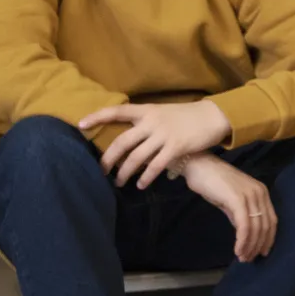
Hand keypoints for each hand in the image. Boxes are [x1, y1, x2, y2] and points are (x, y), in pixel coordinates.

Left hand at [78, 100, 231, 188]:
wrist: (214, 116)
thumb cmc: (188, 115)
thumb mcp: (164, 113)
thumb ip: (147, 122)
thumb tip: (130, 138)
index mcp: (147, 110)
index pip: (117, 111)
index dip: (97, 117)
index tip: (80, 124)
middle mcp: (152, 122)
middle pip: (122, 142)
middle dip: (108, 159)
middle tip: (100, 171)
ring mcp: (163, 135)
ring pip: (137, 157)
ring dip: (125, 172)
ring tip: (119, 182)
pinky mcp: (176, 147)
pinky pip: (156, 165)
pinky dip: (146, 177)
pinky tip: (141, 185)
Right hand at [179, 154, 276, 261]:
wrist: (199, 167)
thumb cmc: (212, 182)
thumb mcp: (231, 200)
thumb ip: (240, 214)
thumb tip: (245, 232)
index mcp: (261, 193)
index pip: (271, 220)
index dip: (268, 238)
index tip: (262, 252)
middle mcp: (260, 194)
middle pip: (266, 226)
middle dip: (259, 245)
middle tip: (250, 259)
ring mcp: (250, 196)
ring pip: (256, 228)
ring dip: (250, 246)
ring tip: (243, 258)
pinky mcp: (238, 200)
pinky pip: (245, 225)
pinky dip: (243, 240)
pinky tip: (238, 250)